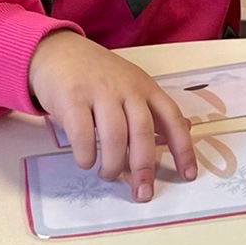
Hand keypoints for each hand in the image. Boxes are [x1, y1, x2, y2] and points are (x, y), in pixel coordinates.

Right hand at [27, 31, 196, 199]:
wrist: (58, 51)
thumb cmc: (98, 76)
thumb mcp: (130, 85)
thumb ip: (151, 111)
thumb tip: (181, 136)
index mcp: (145, 88)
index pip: (171, 118)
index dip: (183, 148)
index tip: (188, 175)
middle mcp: (126, 88)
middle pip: (142, 132)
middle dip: (144, 168)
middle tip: (142, 193)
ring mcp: (99, 91)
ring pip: (114, 136)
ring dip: (112, 164)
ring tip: (107, 174)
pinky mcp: (72, 97)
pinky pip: (82, 134)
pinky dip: (86, 155)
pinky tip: (85, 161)